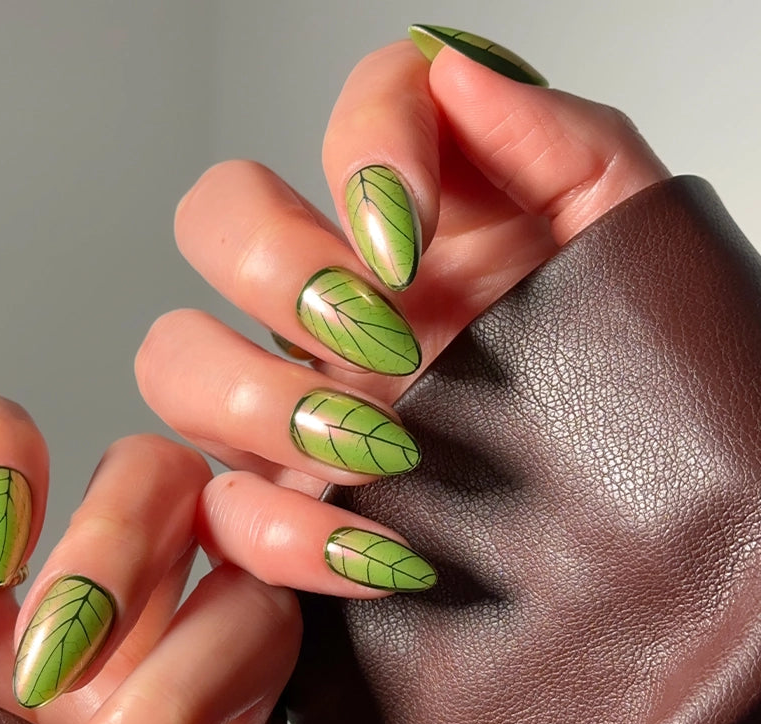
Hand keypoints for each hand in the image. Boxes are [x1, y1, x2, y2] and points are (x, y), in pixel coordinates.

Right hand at [137, 31, 666, 510]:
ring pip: (174, 360)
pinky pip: (222, 513)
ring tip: (376, 452)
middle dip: (279, 269)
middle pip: (214, 218)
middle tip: (378, 338)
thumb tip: (460, 76)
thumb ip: (562, 146)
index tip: (414, 237)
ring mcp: (297, 402)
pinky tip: (375, 552)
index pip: (352, 114)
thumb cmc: (637, 397)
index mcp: (430, 226)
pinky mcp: (288, 506)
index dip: (365, 151)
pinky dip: (280, 537)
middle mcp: (341, 300)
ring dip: (256, 400)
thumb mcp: (626, 260)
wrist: (644, 535)